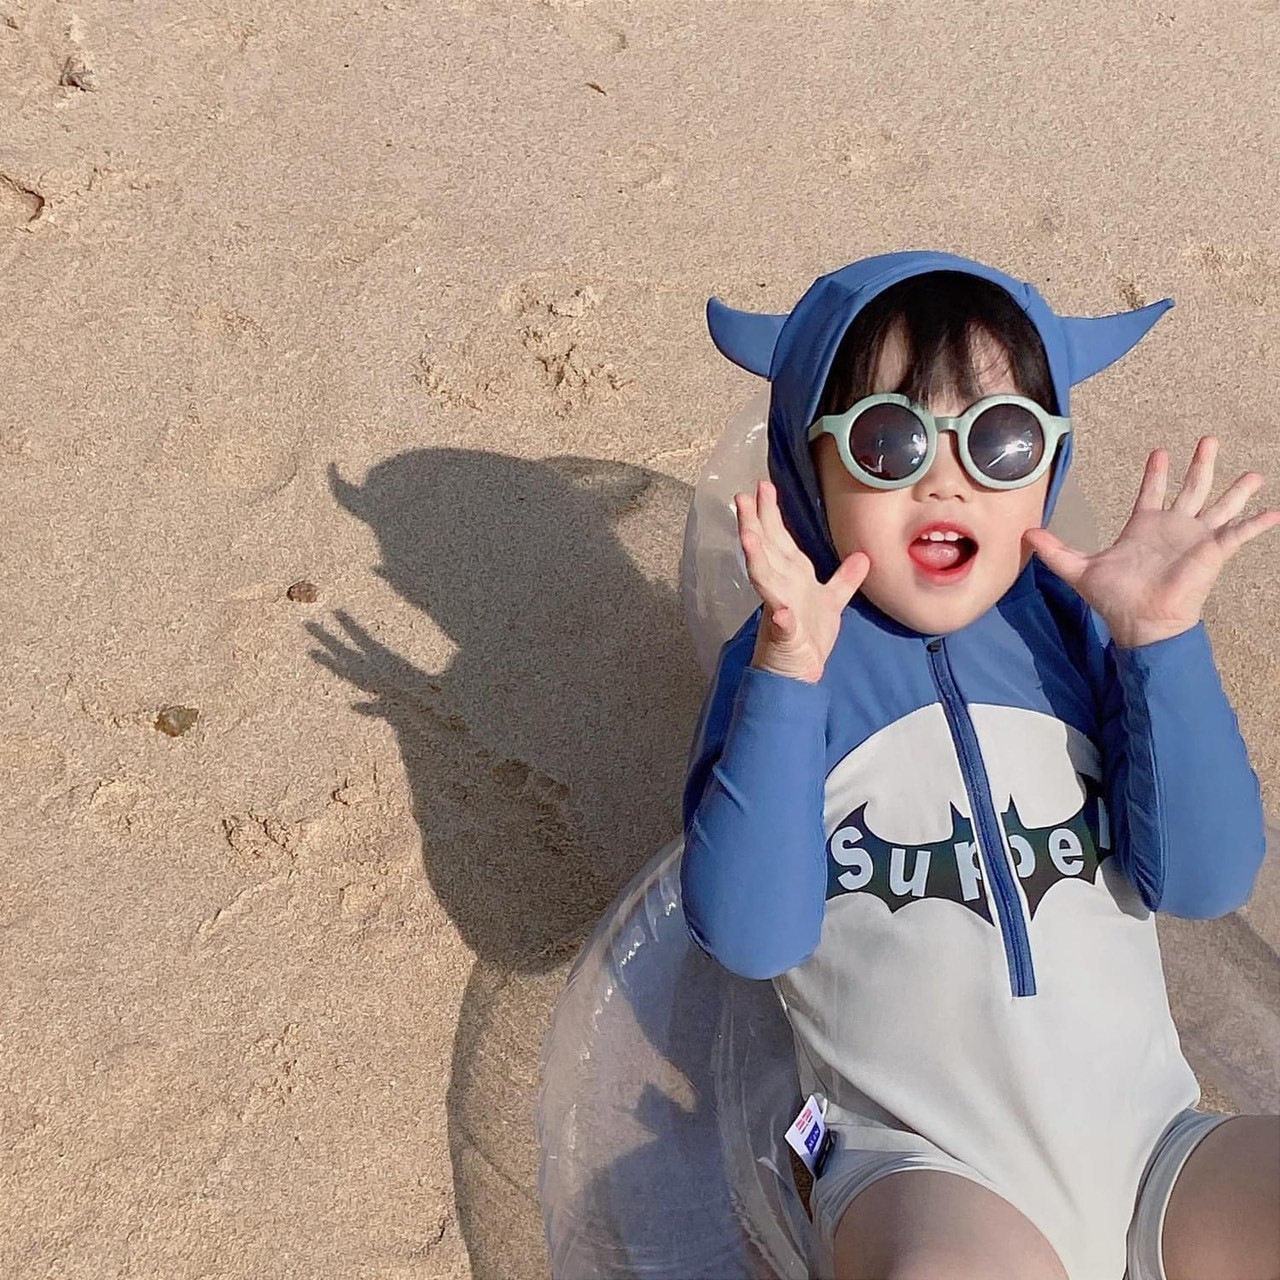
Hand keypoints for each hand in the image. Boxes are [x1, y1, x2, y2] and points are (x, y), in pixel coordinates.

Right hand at [736, 480, 869, 681]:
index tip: (764, 487)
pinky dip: (781, 619)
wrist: (798, 673)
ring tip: (747, 537)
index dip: (770, 514)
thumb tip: (863, 556)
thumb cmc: (809, 636)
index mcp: (791, 576)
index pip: (778, 539)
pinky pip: (782, 625)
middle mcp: (781, 587)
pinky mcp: (784, 635)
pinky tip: (780, 613)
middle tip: (743, 496)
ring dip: (755, 558)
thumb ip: (844, 579)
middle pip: (764, 549)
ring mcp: (779, 609)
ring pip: (764, 579)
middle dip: (754, 523)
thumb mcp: (832, 602)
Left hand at [1023, 437, 1279, 647]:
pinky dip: (1256, 523)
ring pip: (1220, 505)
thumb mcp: (1079, 570)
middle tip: (1209, 439)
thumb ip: (1055, 551)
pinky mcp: (1213, 552)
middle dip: (1200, 464)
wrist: (1141, 621)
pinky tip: (1273, 511)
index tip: (1159, 452)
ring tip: (1254, 473)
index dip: (1156, 472)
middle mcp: (1173, 528)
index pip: (1152, 492)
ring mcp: (1195, 538)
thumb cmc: (1115, 599)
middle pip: (1191, 488)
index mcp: (1144, 527)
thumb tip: (1026, 534)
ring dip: (1236, 489)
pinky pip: (1239, 533)